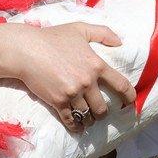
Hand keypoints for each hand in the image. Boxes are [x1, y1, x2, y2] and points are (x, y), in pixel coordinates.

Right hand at [0, 22, 135, 132]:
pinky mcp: (58, 102)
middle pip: (102, 107)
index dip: (128, 96)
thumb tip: (120, 42)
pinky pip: (70, 120)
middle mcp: (87, 81)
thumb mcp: (80, 29)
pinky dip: (75, 126)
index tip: (130, 102)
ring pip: (87, 115)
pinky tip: (77, 128)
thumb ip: (102, 33)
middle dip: (103, 113)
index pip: (120, 84)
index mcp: (96, 64)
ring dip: (89, 120)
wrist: (27, 50)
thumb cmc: (53, 37)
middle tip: (101, 114)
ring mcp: (72, 93)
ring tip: (89, 120)